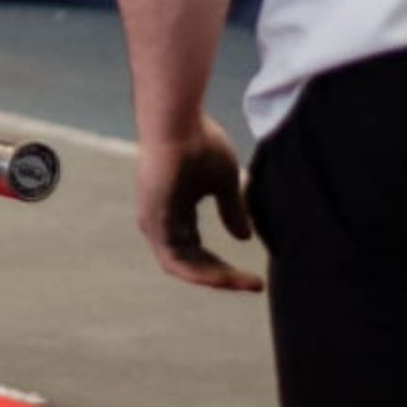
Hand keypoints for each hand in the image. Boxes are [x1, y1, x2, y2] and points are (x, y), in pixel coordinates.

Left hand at [134, 114, 264, 292]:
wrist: (178, 122)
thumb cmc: (199, 143)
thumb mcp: (223, 183)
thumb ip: (231, 210)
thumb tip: (243, 238)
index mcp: (174, 213)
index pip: (196, 251)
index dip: (223, 267)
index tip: (253, 278)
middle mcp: (160, 222)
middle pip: (190, 263)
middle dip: (222, 277)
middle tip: (253, 285)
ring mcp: (153, 222)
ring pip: (182, 267)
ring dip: (214, 279)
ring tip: (244, 284)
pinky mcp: (153, 220)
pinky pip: (174, 259)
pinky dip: (200, 272)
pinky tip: (225, 276)